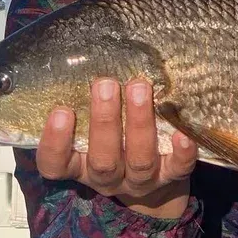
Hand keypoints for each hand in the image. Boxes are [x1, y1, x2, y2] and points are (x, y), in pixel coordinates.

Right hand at [36, 77, 197, 218]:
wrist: (155, 177)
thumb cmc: (114, 136)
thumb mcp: (91, 124)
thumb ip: (85, 102)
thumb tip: (80, 56)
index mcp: (80, 165)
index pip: (55, 164)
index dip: (56, 142)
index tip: (62, 111)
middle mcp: (108, 177)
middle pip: (103, 160)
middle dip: (105, 121)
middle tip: (105, 84)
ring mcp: (140, 180)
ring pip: (139, 161)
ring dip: (139, 124)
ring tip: (139, 88)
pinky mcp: (171, 177)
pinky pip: (178, 169)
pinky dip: (181, 153)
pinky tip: (182, 134)